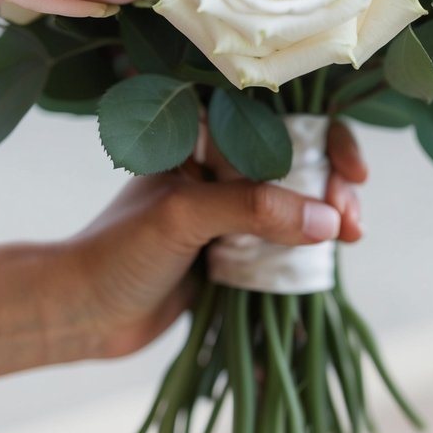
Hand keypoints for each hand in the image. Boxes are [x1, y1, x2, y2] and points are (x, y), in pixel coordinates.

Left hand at [53, 122, 365, 362]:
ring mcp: (231, 209)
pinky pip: (287, 242)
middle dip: (333, 181)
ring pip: (299, 201)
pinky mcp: (236, 251)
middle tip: (349, 216)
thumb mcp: (184, 216)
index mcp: (203, 135)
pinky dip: (315, 247)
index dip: (324, 134)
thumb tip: (326, 219)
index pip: (278, 117)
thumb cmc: (118, 250)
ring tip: (351, 237)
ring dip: (331, 214)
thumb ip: (252, 209)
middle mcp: (222, 165)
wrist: (81, 315)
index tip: (349, 168)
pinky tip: (336, 257)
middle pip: (299, 158)